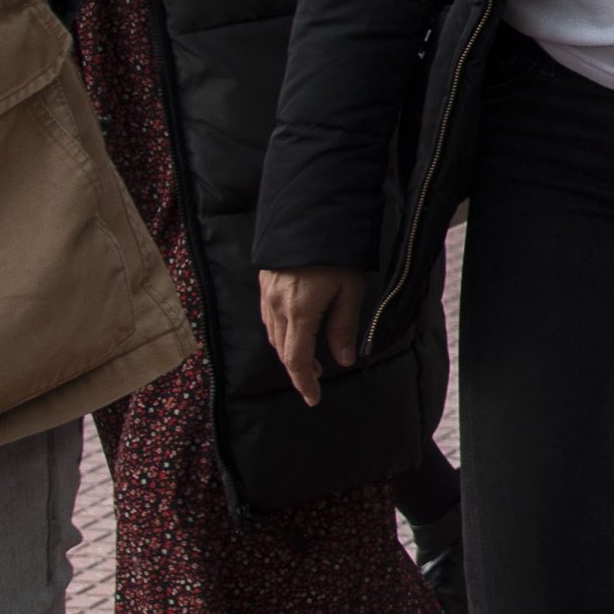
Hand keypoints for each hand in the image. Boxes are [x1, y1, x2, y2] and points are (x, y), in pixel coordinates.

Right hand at [259, 266, 369, 408]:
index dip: (304, 383)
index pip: (296, 360)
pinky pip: (268, 318)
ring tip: (310, 359)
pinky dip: (280, 333)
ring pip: (273, 336)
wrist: (310, 214)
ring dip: (289, 352)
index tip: (313, 399)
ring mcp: (266, 294)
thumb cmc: (336, 253)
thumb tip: (344, 360)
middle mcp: (276, 306)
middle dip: (299, 370)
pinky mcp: (264, 283)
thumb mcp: (349, 291)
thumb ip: (344, 328)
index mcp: (299, 312)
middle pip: (282, 351)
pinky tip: (295, 332)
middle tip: (317, 380)